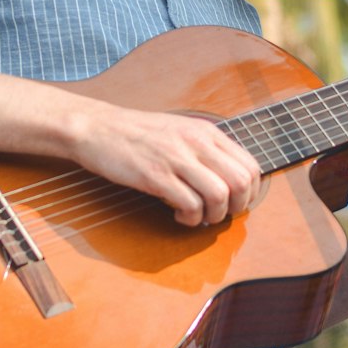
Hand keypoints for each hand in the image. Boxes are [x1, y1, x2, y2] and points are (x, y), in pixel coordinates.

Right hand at [70, 103, 262, 226]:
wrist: (97, 128)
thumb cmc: (137, 133)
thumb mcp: (180, 130)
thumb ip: (205, 149)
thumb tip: (230, 179)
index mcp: (206, 131)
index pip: (251, 166)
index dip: (250, 193)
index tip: (236, 204)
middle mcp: (196, 142)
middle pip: (241, 183)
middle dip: (236, 208)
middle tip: (218, 214)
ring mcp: (176, 158)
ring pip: (219, 195)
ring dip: (213, 216)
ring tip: (197, 216)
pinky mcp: (155, 176)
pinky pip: (189, 205)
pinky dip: (190, 219)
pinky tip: (178, 215)